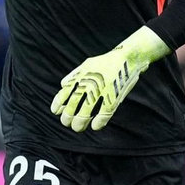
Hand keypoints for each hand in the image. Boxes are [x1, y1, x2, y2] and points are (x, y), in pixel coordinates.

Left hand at [51, 26, 169, 132]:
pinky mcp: (114, 97)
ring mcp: (100, 92)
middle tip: (67, 123)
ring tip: (78, 127)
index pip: (63, 95)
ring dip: (79, 124)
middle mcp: (87, 85)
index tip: (56, 112)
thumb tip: (62, 85)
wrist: (128, 57)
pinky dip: (98, 123)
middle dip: (67, 118)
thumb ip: (74, 75)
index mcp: (80, 77)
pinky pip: (103, 115)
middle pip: (71, 107)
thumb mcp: (87, 65)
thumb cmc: (106, 62)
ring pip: (84, 114)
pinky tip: (95, 126)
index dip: (58, 106)